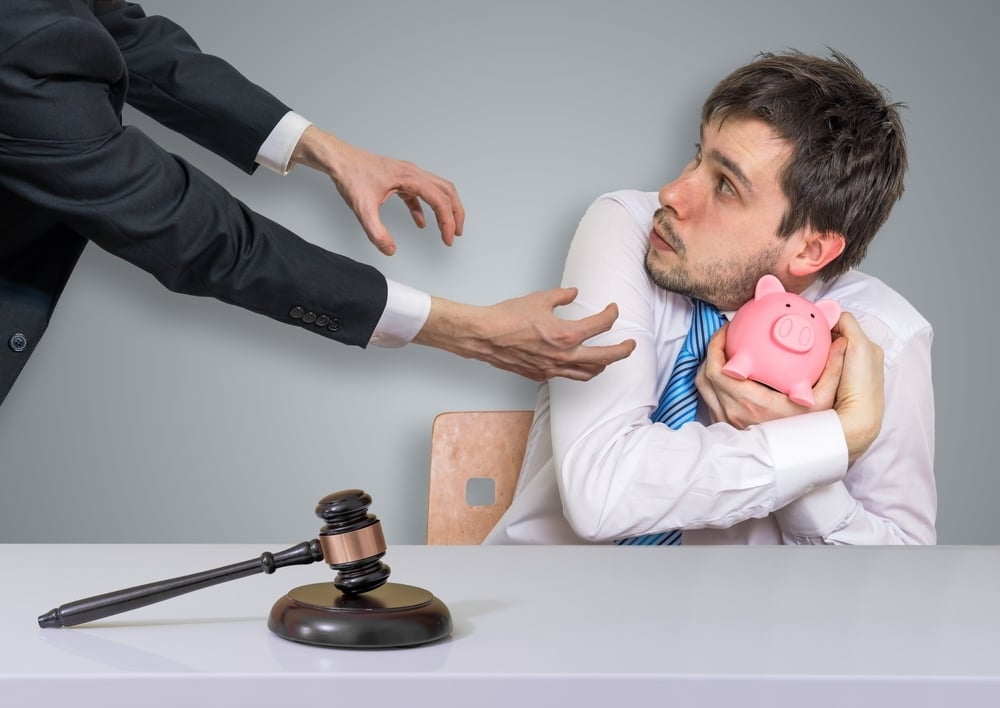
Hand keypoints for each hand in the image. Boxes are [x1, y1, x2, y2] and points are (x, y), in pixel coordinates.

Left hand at [290, 126, 464, 254]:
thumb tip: (390, 250)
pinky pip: (420, 193)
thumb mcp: (362, 208)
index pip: (439, 200)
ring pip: (437, 189)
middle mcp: (413, 173)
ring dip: (445, 208)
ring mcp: (408, 174)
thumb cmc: (351, 176)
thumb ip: (377, 232)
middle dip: (455, 213)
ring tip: (447, 228)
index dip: (447, 222)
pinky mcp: (400, 178)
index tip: (447, 239)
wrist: (338, 159)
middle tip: (456, 233)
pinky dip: (425, 208)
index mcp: (410, 178)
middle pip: (446, 191)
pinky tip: (420, 223)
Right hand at [413, 287, 636, 380]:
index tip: (612, 309)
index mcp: (566, 334)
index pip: (600, 326)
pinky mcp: (540, 375)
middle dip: (622, 351)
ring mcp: (552, 369)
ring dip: (602, 365)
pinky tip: (577, 364)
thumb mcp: (539, 299)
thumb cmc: (507, 318)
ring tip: (607, 358)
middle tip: (631, 346)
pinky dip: (578, 371)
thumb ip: (561, 297)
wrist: (483, 336)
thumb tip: (573, 294)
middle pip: (604, 358)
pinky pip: (567, 376)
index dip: (611, 315)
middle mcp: (563, 356)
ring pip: (588, 373)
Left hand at [696, 313, 882, 460]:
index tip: (727, 331)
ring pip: (703, 387)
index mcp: (751, 403)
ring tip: (725, 352)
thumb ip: (833, 374)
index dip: (716, 347)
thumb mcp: (825, 405)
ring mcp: (725, 422)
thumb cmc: (807, 437)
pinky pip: (709, 399)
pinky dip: (713, 384)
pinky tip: (729, 374)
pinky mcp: (724, 428)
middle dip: (712, 351)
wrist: (793, 467)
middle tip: (725, 337)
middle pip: (705, 375)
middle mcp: (732, 412)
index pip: (718, 370)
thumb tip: (841, 345)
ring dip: (710, 367)